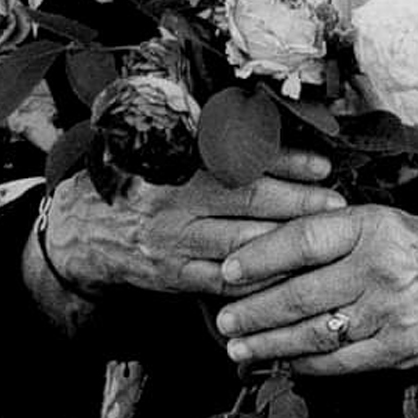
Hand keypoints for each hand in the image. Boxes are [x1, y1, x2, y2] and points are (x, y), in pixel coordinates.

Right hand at [39, 150, 344, 299]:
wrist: (81, 232)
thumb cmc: (133, 184)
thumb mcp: (158, 153)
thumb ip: (205, 147)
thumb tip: (265, 135)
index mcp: (173, 163)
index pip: (239, 158)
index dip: (284, 162)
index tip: (321, 166)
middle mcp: (174, 201)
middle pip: (248, 201)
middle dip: (298, 203)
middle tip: (337, 204)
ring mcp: (174, 242)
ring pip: (242, 245)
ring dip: (288, 243)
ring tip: (324, 241)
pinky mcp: (175, 276)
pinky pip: (227, 282)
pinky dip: (262, 280)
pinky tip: (293, 275)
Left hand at [213, 206, 417, 374]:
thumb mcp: (379, 222)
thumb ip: (330, 234)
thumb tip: (266, 251)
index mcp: (369, 228)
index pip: (302, 241)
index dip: (259, 258)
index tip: (228, 272)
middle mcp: (376, 269)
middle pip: (299, 294)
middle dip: (253, 312)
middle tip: (224, 322)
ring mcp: (386, 312)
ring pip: (314, 333)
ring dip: (270, 344)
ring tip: (241, 348)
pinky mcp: (395, 348)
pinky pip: (340, 362)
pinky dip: (306, 364)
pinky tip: (283, 363)